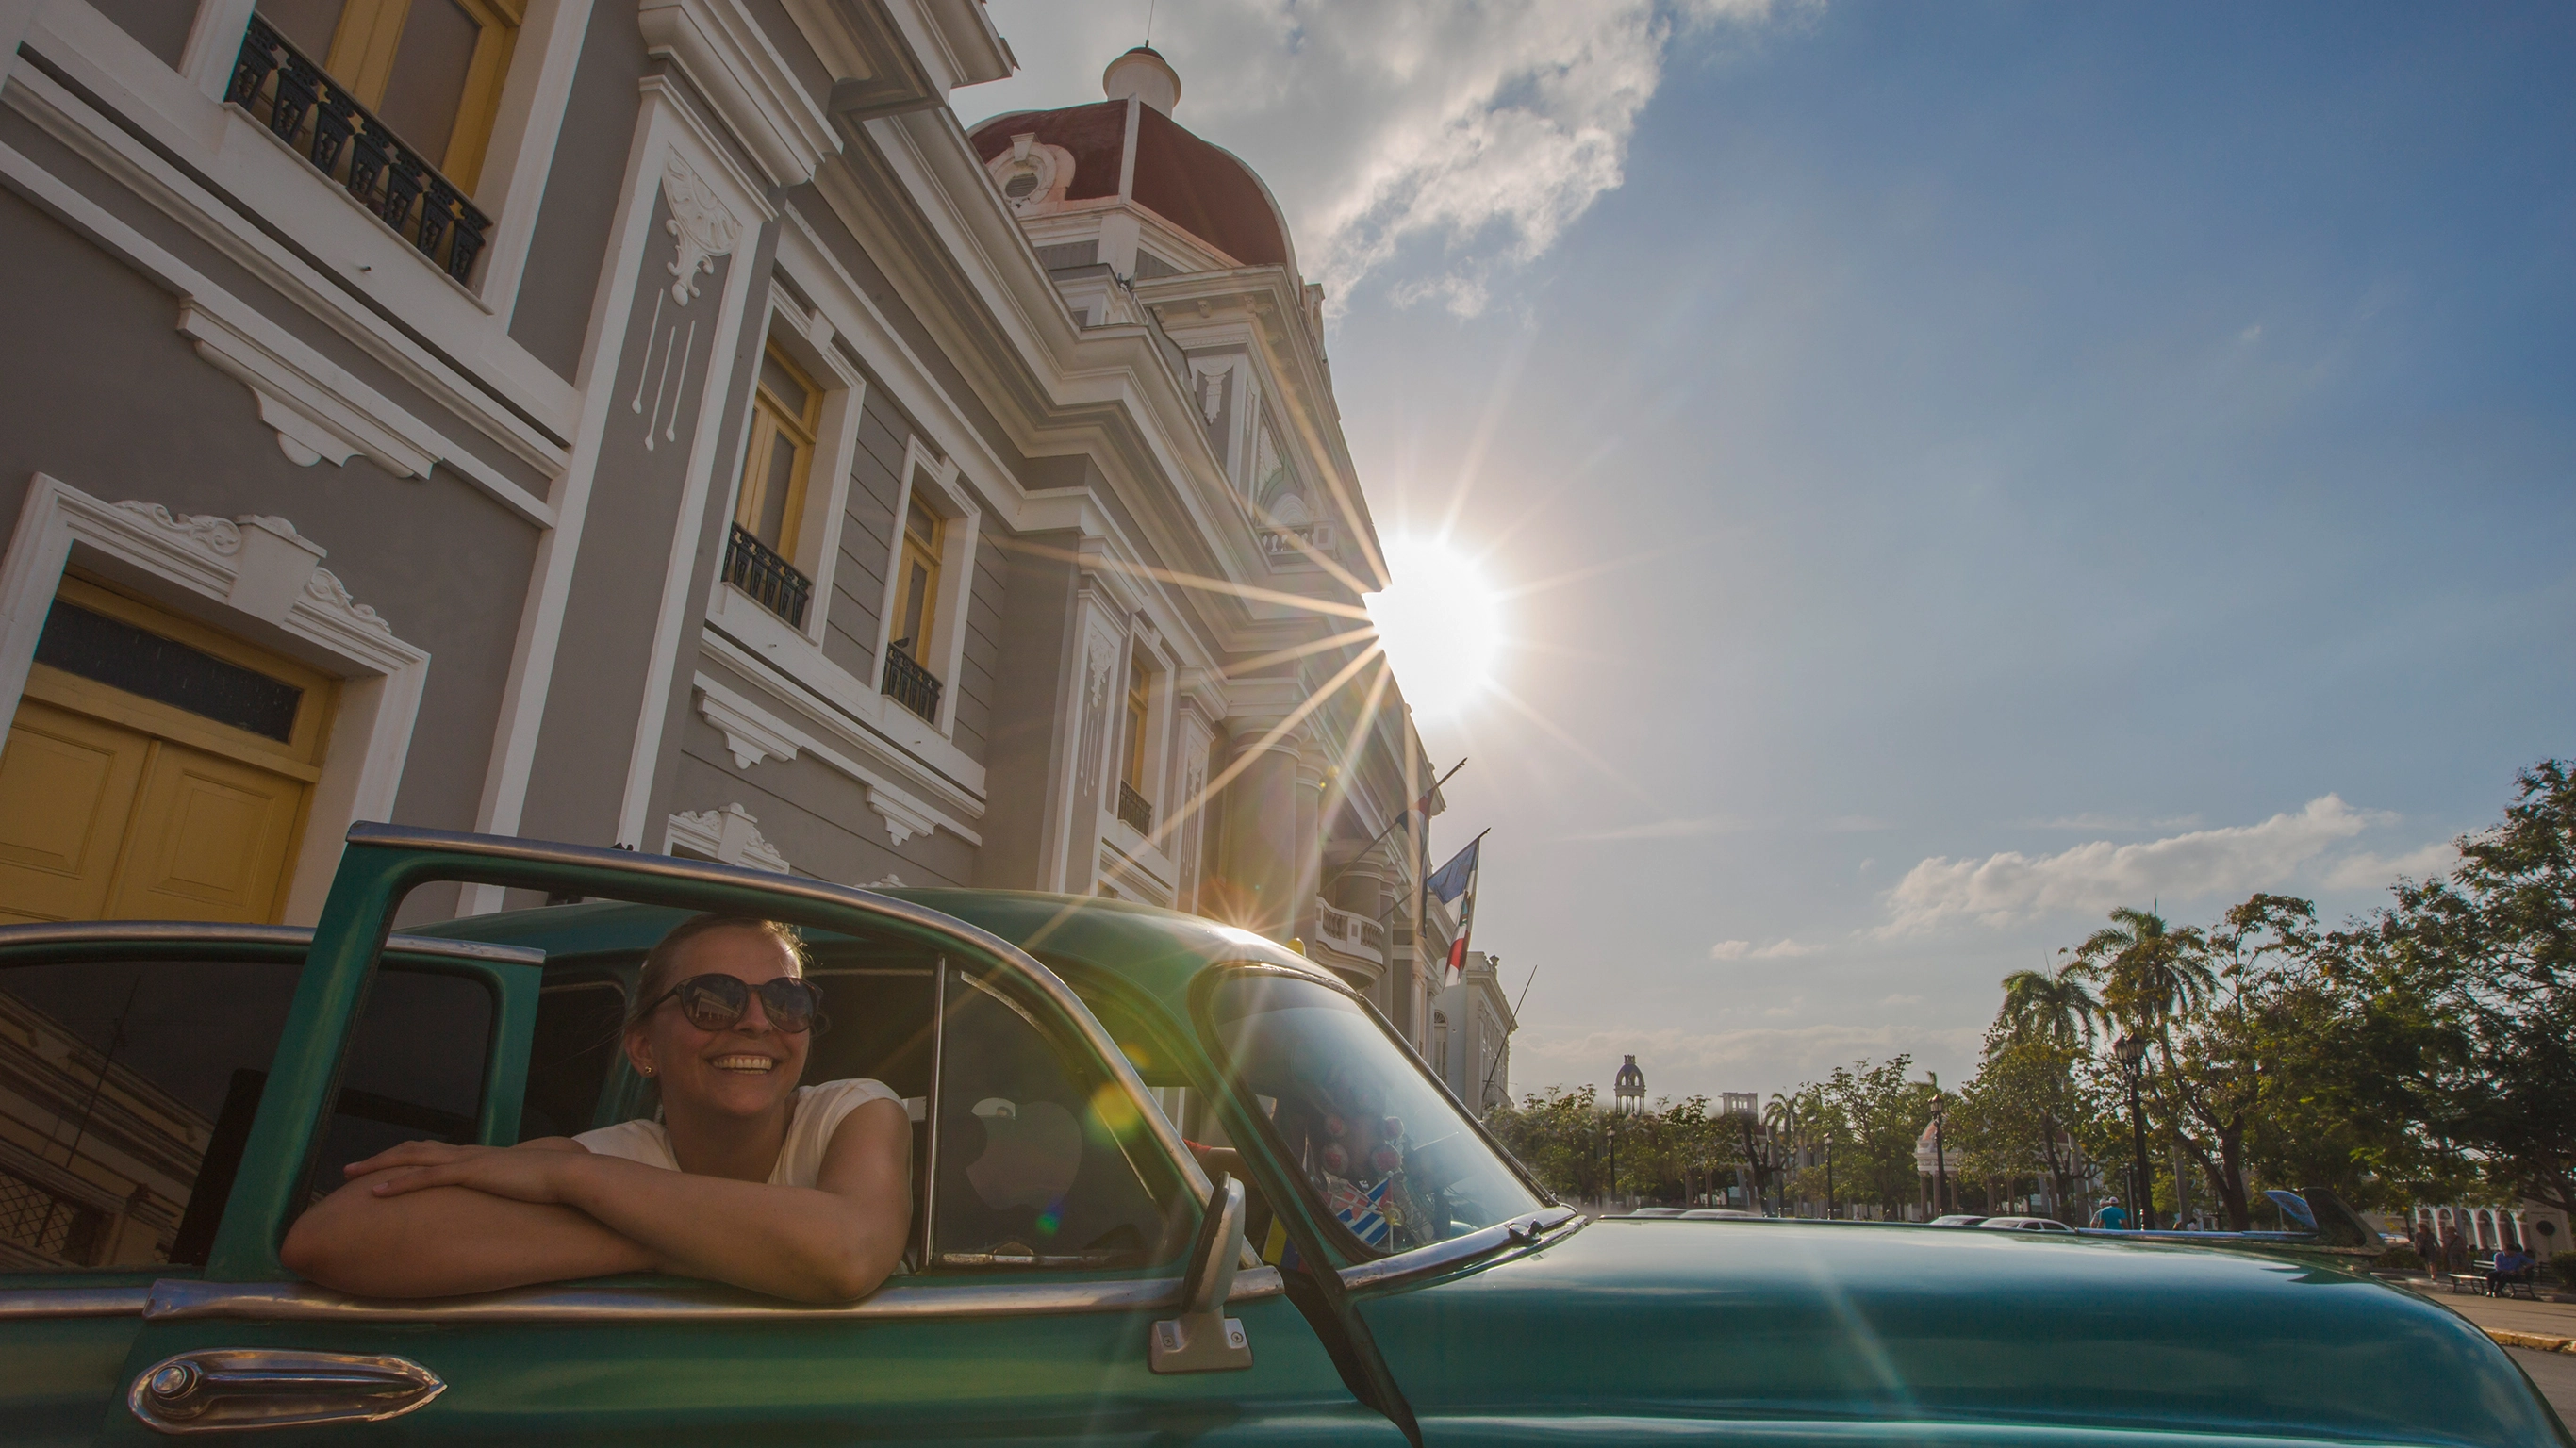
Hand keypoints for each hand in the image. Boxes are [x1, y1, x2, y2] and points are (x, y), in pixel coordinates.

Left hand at [346, 1140, 580, 1203]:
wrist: (569, 1177)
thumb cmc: (552, 1186)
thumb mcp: (522, 1187)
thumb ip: (507, 1190)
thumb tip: (505, 1205)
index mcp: (478, 1158)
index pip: (433, 1152)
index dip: (406, 1158)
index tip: (384, 1167)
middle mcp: (467, 1154)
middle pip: (413, 1150)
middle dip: (380, 1158)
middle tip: (351, 1168)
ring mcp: (467, 1162)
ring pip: (411, 1158)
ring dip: (378, 1165)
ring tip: (350, 1174)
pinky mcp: (470, 1173)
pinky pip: (425, 1177)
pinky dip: (397, 1183)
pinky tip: (376, 1192)